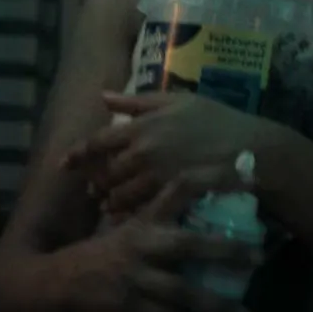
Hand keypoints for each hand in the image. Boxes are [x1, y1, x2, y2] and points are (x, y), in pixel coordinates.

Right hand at [45, 166, 260, 311]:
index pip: (175, 192)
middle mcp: (140, 249)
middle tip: (259, 256)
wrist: (56, 284)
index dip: (206, 181)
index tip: (242, 176)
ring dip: (216, 305)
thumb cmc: (98, 254)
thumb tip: (191, 191)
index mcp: (141, 223)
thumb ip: (154, 213)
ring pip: (183, 295)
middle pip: (186, 245)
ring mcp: (135, 283)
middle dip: (223, 250)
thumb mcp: (123, 228)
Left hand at [63, 92, 276, 218]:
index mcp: (141, 127)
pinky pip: (141, 209)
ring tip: (106, 204)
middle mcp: (144, 152)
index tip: (64, 164)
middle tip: (90, 188)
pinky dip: (129, 213)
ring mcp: (157, 176)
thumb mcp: (176, 100)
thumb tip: (103, 96)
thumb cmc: (214, 118)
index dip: (78, 154)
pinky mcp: (170, 196)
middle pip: (105, 173)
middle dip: (95, 181)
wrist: (249, 148)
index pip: (98, 142)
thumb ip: (136, 102)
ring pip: (120, 194)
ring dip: (109, 200)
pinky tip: (127, 215)